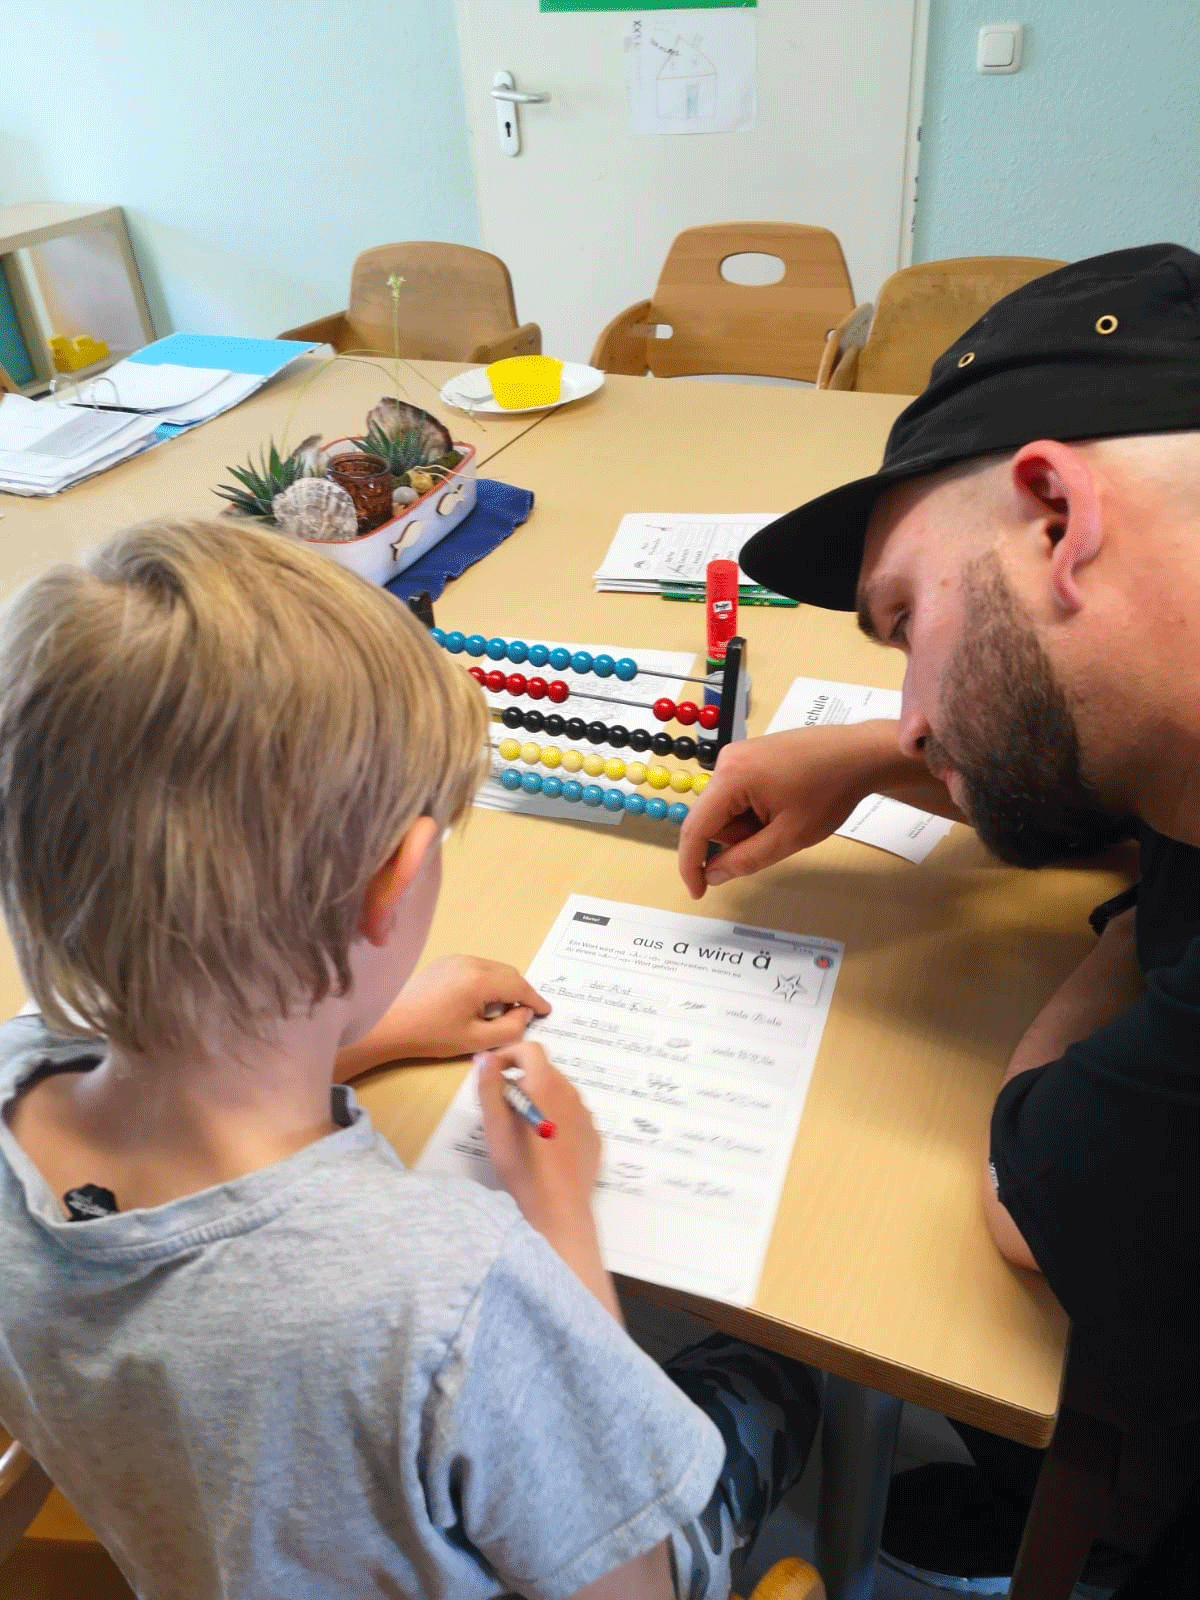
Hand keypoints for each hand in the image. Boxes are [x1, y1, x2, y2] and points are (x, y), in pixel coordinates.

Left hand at [335, 956, 549, 1079]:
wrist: (389, 1024)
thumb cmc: (431, 1035)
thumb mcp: (476, 1040)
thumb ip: (509, 1028)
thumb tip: (525, 1014)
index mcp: (479, 979)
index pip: (519, 985)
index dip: (535, 1000)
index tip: (546, 1011)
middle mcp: (470, 961)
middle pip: (508, 973)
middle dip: (520, 992)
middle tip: (524, 1015)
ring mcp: (455, 959)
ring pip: (493, 969)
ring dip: (503, 986)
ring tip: (500, 1011)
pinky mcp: (444, 962)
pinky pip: (476, 968)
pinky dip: (487, 981)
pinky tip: (479, 1002)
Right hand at [477, 1043, 599, 1233]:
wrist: (558, 1209)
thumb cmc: (521, 1165)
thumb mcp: (495, 1126)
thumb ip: (490, 1086)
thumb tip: (486, 1057)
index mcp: (546, 1084)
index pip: (530, 1049)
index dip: (508, 1055)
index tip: (492, 1073)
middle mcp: (571, 1093)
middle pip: (544, 1072)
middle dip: (522, 1081)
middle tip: (501, 1107)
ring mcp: (586, 1116)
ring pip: (559, 1095)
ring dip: (540, 1101)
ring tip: (521, 1130)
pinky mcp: (594, 1137)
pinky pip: (573, 1118)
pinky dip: (557, 1121)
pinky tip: (544, 1147)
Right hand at [678, 723, 895, 897]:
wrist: (860, 754)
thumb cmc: (830, 790)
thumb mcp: (788, 837)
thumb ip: (745, 860)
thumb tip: (711, 875)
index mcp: (731, 777)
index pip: (695, 828)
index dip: (691, 864)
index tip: (697, 891)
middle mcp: (727, 760)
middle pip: (712, 818)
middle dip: (738, 837)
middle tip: (777, 834)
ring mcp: (738, 754)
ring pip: (726, 808)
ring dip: (749, 824)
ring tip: (786, 816)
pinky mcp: (750, 755)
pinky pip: (738, 793)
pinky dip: (755, 809)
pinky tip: (784, 804)